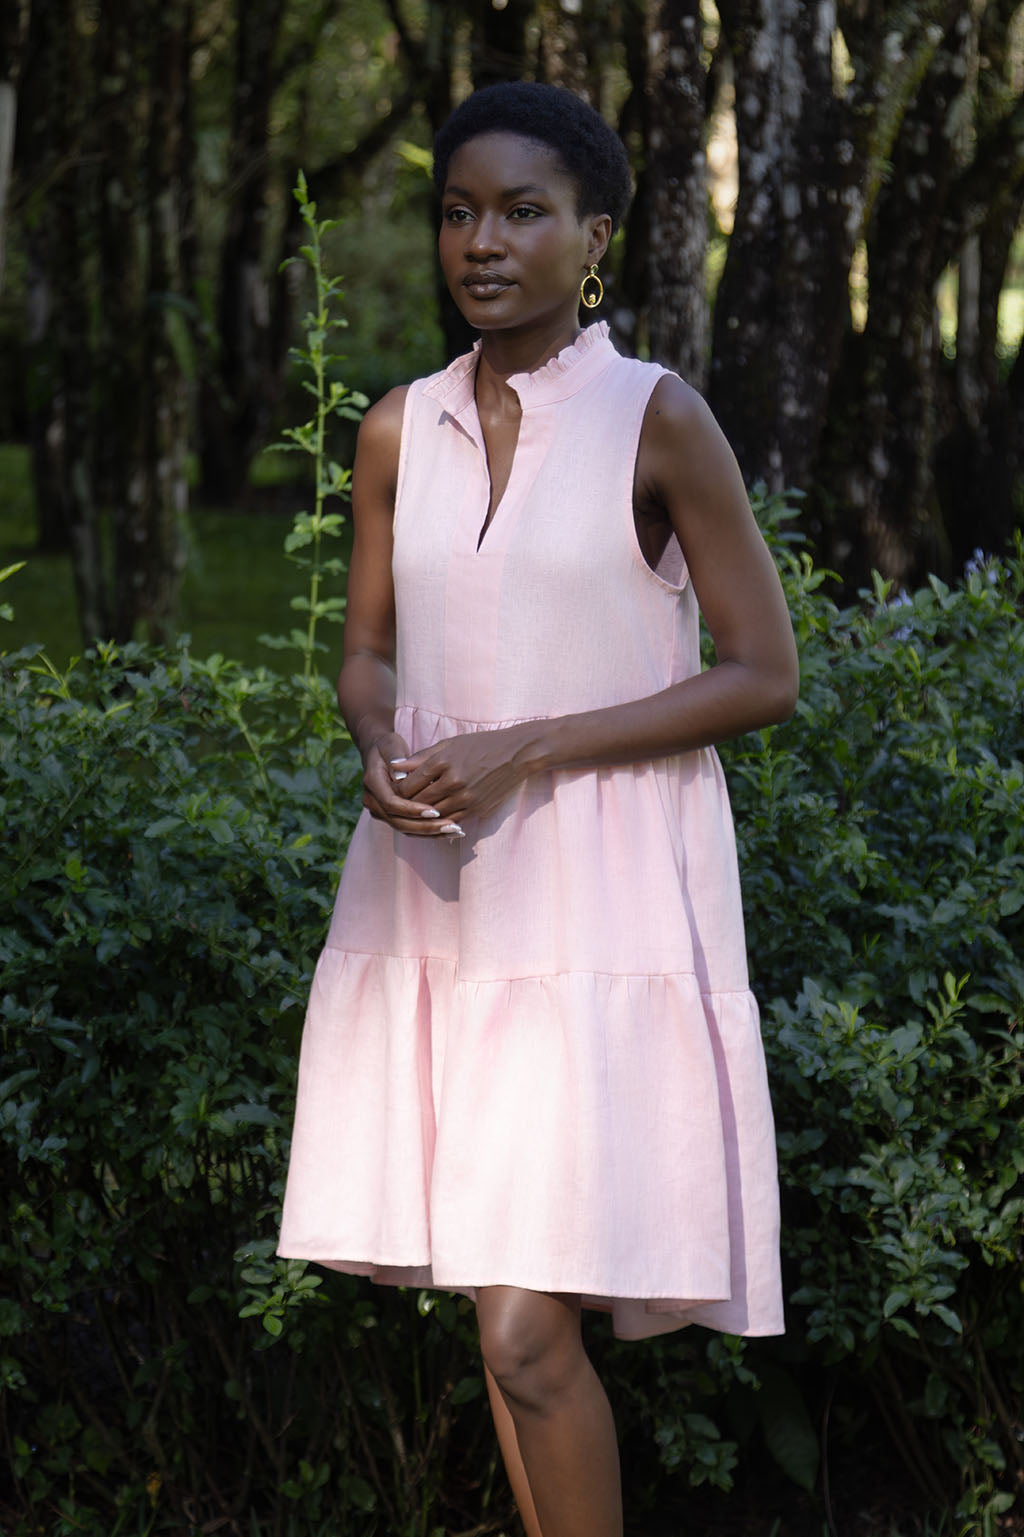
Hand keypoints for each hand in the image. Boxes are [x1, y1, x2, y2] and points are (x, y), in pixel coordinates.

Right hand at [361, 732, 464, 838]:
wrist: (378, 753)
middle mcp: (372, 802)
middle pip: (398, 822)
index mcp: (372, 784)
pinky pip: (410, 828)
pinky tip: (449, 832)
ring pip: (405, 829)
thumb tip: (402, 778)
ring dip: (430, 832)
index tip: (434, 810)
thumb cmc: (389, 746)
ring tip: (454, 830)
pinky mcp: (391, 816)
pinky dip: (429, 832)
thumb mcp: (392, 746)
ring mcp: (380, 811)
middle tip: (450, 826)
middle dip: (425, 826)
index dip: (412, 809)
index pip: (391, 803)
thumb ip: (397, 759)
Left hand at [389, 726, 531, 824]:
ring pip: (433, 815)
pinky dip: (440, 821)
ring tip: (414, 812)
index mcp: (442, 761)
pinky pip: (451, 821)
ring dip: (422, 815)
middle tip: (399, 805)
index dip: (397, 790)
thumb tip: (394, 766)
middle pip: (417, 802)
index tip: (396, 790)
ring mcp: (466, 798)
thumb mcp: (450, 744)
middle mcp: (452, 781)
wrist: (517, 754)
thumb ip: (421, 757)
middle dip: (406, 805)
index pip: (408, 785)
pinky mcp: (477, 809)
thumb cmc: (482, 745)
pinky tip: (435, 818)